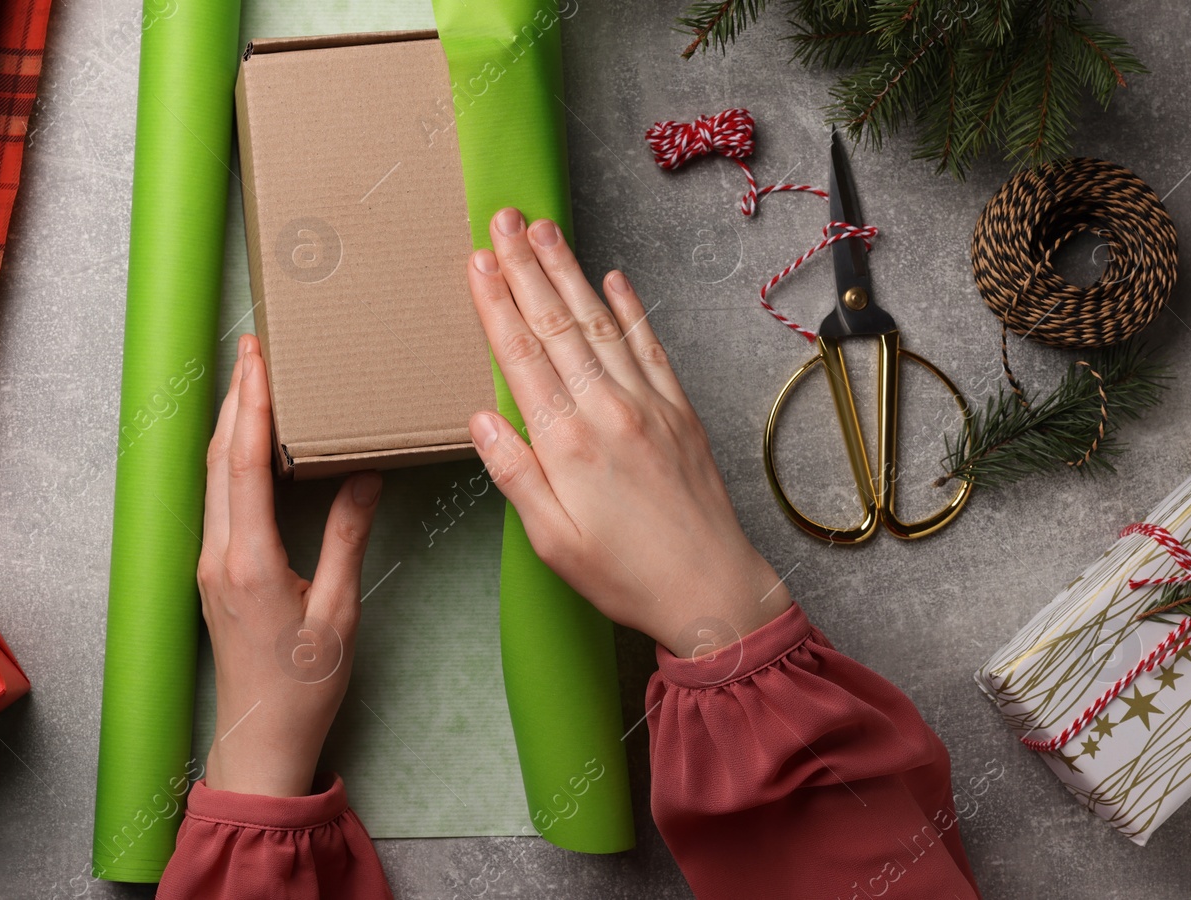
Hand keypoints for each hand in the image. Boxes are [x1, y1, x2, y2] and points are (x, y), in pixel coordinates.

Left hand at [197, 334, 382, 796]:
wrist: (261, 741)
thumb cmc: (303, 686)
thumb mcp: (339, 612)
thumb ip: (348, 537)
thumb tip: (363, 475)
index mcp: (248, 560)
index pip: (242, 462)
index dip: (251, 403)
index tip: (259, 356)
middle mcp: (219, 554)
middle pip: (218, 457)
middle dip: (235, 396)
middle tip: (253, 345)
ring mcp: (211, 564)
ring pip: (213, 476)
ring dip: (229, 423)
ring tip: (251, 378)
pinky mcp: (215, 574)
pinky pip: (219, 500)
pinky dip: (231, 458)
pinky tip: (249, 444)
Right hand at [466, 208, 791, 657]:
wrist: (712, 589)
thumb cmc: (624, 576)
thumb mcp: (550, 540)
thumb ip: (514, 474)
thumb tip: (481, 418)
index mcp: (567, 442)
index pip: (521, 356)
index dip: (496, 303)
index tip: (478, 261)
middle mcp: (608, 409)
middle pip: (557, 323)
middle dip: (526, 267)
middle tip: (503, 219)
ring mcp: (649, 403)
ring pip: (600, 322)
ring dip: (569, 272)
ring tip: (544, 230)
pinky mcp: (678, 410)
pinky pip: (649, 345)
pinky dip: (629, 307)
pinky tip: (614, 278)